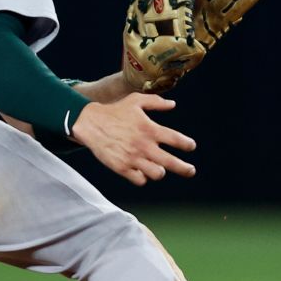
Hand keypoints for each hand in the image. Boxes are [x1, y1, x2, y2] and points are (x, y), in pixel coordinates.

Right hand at [70, 95, 196, 184]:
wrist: (90, 124)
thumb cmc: (115, 111)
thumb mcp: (135, 101)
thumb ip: (155, 102)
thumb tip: (173, 104)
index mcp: (150, 129)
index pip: (176, 139)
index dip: (187, 144)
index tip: (190, 146)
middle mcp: (143, 145)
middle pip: (171, 162)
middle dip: (185, 169)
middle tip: (191, 170)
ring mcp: (133, 158)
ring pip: (157, 174)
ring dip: (160, 171)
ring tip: (159, 168)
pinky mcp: (122, 168)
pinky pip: (140, 180)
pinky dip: (143, 177)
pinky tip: (142, 171)